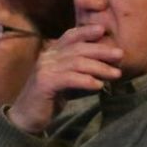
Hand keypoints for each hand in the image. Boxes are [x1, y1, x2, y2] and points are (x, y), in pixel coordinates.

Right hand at [6, 24, 122, 133]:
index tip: (104, 30)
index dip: (86, 31)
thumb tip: (108, 68)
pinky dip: (86, 81)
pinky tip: (99, 86)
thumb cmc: (51, 99)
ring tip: (116, 74)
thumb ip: (82, 72)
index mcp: (52, 53)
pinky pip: (69, 78)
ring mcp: (44, 69)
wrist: (27, 117)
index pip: (70, 36)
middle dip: (101, 50)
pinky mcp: (44, 84)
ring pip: (76, 63)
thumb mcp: (68, 81)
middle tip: (120, 54)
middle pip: (77, 48)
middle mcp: (47, 57)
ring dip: (99, 67)